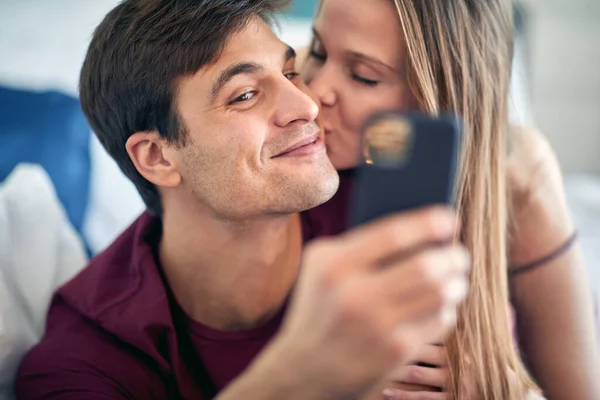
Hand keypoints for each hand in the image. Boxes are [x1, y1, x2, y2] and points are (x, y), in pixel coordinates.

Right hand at [250, 207, 470, 398]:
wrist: (305, 369)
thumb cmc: (321, 307)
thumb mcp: (321, 266)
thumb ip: (360, 244)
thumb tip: (420, 228)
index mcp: (334, 265)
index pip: (394, 234)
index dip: (430, 223)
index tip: (449, 219)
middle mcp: (355, 294)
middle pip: (425, 265)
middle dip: (453, 256)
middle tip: (459, 254)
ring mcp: (376, 326)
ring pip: (439, 293)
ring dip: (456, 282)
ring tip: (455, 279)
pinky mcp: (395, 352)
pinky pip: (439, 321)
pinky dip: (446, 309)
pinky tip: (439, 306)